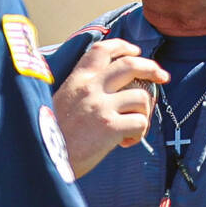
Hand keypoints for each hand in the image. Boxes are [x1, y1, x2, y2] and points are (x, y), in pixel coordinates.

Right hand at [52, 39, 166, 177]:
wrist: (43, 159)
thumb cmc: (52, 136)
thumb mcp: (61, 102)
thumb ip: (82, 92)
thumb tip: (110, 92)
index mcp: (77, 80)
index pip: (102, 50)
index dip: (123, 47)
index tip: (136, 52)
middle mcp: (90, 88)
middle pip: (130, 65)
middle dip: (152, 68)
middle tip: (162, 76)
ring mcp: (101, 106)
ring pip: (142, 97)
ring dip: (144, 112)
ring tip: (133, 126)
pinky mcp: (110, 127)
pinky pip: (140, 123)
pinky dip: (138, 134)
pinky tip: (125, 143)